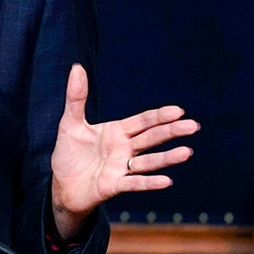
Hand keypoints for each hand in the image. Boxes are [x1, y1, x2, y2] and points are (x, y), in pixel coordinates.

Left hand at [49, 63, 198, 238]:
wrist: (60, 185)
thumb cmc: (69, 153)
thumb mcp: (70, 122)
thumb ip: (76, 97)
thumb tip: (76, 67)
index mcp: (117, 132)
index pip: (143, 122)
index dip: (159, 116)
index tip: (178, 110)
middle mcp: (124, 149)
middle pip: (151, 138)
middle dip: (171, 131)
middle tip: (193, 126)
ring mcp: (121, 168)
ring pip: (148, 161)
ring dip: (167, 158)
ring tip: (187, 152)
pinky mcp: (114, 186)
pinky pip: (134, 183)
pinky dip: (149, 182)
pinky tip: (166, 181)